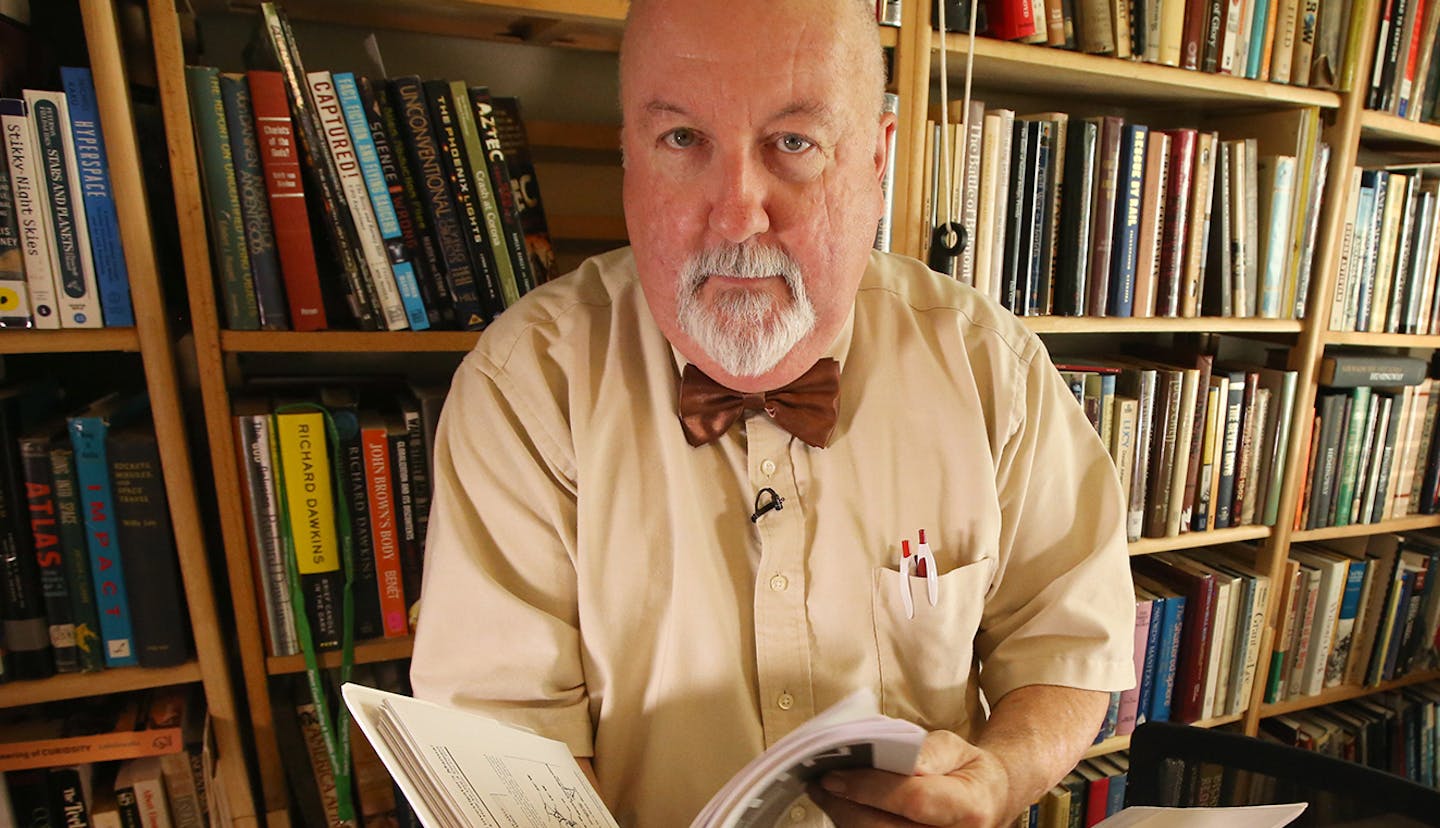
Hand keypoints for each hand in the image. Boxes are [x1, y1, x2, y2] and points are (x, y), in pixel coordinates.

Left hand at [808, 730, 1017, 827]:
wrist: (988, 800)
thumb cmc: (969, 771)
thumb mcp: (957, 748)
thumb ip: (928, 751)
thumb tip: (897, 756)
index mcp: (969, 807)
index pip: (913, 800)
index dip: (869, 788)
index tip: (834, 775)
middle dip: (846, 805)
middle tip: (821, 782)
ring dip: (845, 818)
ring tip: (826, 793)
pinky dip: (855, 825)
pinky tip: (843, 806)